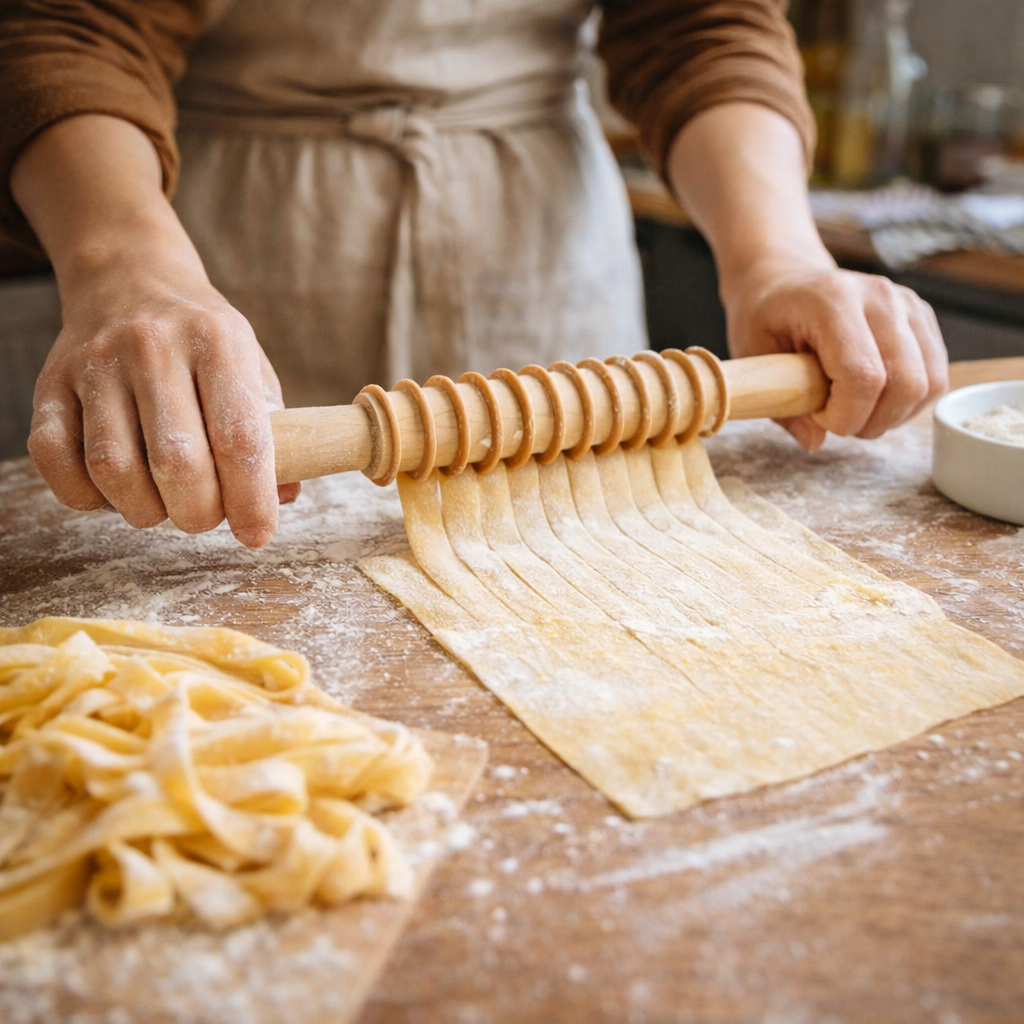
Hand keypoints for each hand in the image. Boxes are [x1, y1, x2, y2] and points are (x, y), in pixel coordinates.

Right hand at [28, 252, 298, 546]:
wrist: (130, 279)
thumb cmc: (204, 341)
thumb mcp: (252, 368)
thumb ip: (274, 434)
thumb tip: (282, 499)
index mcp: (217, 341)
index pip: (239, 439)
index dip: (251, 500)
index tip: (257, 534)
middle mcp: (152, 346)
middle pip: (177, 463)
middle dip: (198, 513)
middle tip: (206, 516)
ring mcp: (95, 363)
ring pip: (114, 469)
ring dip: (145, 510)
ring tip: (164, 505)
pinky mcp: (49, 383)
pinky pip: (55, 460)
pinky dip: (86, 497)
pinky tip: (115, 492)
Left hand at [721, 255, 948, 451]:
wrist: (785, 279)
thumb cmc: (764, 318)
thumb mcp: (753, 358)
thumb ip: (781, 404)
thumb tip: (816, 443)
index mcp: (833, 301)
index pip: (863, 376)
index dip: (845, 415)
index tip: (819, 418)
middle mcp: (880, 296)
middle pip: (906, 383)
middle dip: (872, 421)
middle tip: (839, 420)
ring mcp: (908, 304)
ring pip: (929, 383)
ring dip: (893, 415)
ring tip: (856, 409)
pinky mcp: (923, 318)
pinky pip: (937, 377)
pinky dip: (909, 403)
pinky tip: (876, 399)